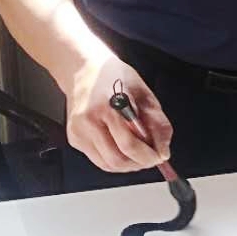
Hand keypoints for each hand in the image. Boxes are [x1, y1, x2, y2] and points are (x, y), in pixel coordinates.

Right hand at [64, 51, 172, 173]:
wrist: (83, 70)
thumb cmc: (114, 77)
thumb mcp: (144, 93)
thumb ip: (157, 123)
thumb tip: (163, 151)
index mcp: (108, 106)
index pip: (129, 144)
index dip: (148, 156)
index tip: (159, 157)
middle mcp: (89, 121)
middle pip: (117, 159)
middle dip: (138, 164)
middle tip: (151, 158)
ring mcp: (79, 131)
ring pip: (107, 164)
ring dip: (127, 165)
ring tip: (137, 154)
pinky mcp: (74, 138)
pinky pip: (98, 160)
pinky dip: (114, 161)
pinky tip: (122, 149)